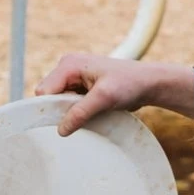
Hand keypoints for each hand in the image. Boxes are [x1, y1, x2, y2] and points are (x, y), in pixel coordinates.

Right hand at [42, 52, 193, 132]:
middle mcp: (68, 67)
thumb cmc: (130, 84)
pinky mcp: (81, 85)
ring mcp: (74, 76)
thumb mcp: (104, 98)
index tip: (66, 120)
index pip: (44, 91)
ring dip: (71, 110)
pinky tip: (93, 110)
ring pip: (58, 101)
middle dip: (61, 109)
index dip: (51, 108)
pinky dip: (77, 110)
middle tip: (85, 113)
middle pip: (49, 96)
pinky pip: (68, 102)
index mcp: (69, 64)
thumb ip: (80, 113)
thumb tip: (60, 130)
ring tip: (92, 110)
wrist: (149, 83)